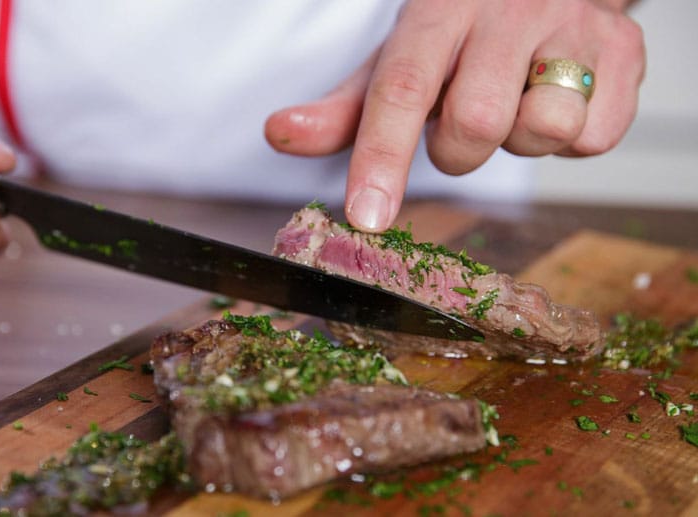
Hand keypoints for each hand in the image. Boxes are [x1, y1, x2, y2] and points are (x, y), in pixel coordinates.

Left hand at [265, 0, 644, 231]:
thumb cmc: (462, 34)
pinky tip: (555, 101)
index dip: (381, 158)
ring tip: (515, 104)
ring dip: (519, 141)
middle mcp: (507, 11)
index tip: (366, 218)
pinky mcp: (625, 51)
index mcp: (438, 12)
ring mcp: (573, 26)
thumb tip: (280, 134)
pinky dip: (570, 140)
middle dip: (459, 151)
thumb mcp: (399, 60)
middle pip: (475, 125)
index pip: (402, 89)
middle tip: (462, 124)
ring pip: (542, 130)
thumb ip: (345, 108)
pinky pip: (594, 139)